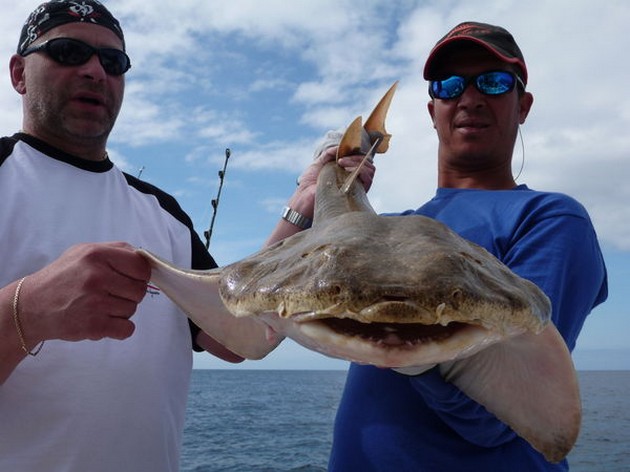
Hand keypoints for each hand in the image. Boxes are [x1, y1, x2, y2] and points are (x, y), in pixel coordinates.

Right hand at [18, 242, 150, 344]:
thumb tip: (145, 258)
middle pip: (140, 290)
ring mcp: (95, 302)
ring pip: (132, 309)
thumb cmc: (61, 278)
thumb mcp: (83, 252)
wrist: (30, 307)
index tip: (131, 279)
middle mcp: (97, 277)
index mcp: (97, 255)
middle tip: (111, 295)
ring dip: (121, 311)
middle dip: (129, 294)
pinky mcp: (93, 326)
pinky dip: (120, 329)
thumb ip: (115, 251)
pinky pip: (127, 329)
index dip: (141, 275)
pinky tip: (104, 321)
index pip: (141, 266)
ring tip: (99, 307)